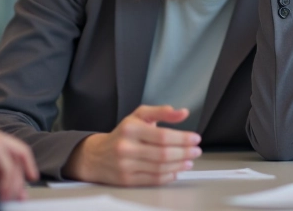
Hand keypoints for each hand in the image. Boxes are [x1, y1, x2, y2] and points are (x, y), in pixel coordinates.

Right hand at [0, 121, 38, 200]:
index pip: (8, 149)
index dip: (17, 167)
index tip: (21, 182)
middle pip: (17, 153)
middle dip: (20, 177)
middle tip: (21, 195)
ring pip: (14, 162)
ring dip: (13, 183)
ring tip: (7, 197)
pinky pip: (8, 168)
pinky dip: (6, 183)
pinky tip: (0, 193)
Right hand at [62, 105, 202, 185]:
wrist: (96, 156)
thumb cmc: (122, 134)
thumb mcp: (138, 116)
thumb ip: (161, 112)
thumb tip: (183, 112)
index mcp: (130, 129)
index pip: (162, 135)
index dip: (182, 138)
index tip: (195, 138)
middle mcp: (126, 148)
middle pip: (163, 153)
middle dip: (184, 153)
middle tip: (196, 151)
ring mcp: (126, 166)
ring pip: (160, 168)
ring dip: (179, 165)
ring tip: (189, 161)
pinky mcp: (127, 180)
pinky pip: (153, 179)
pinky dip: (168, 176)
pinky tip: (176, 171)